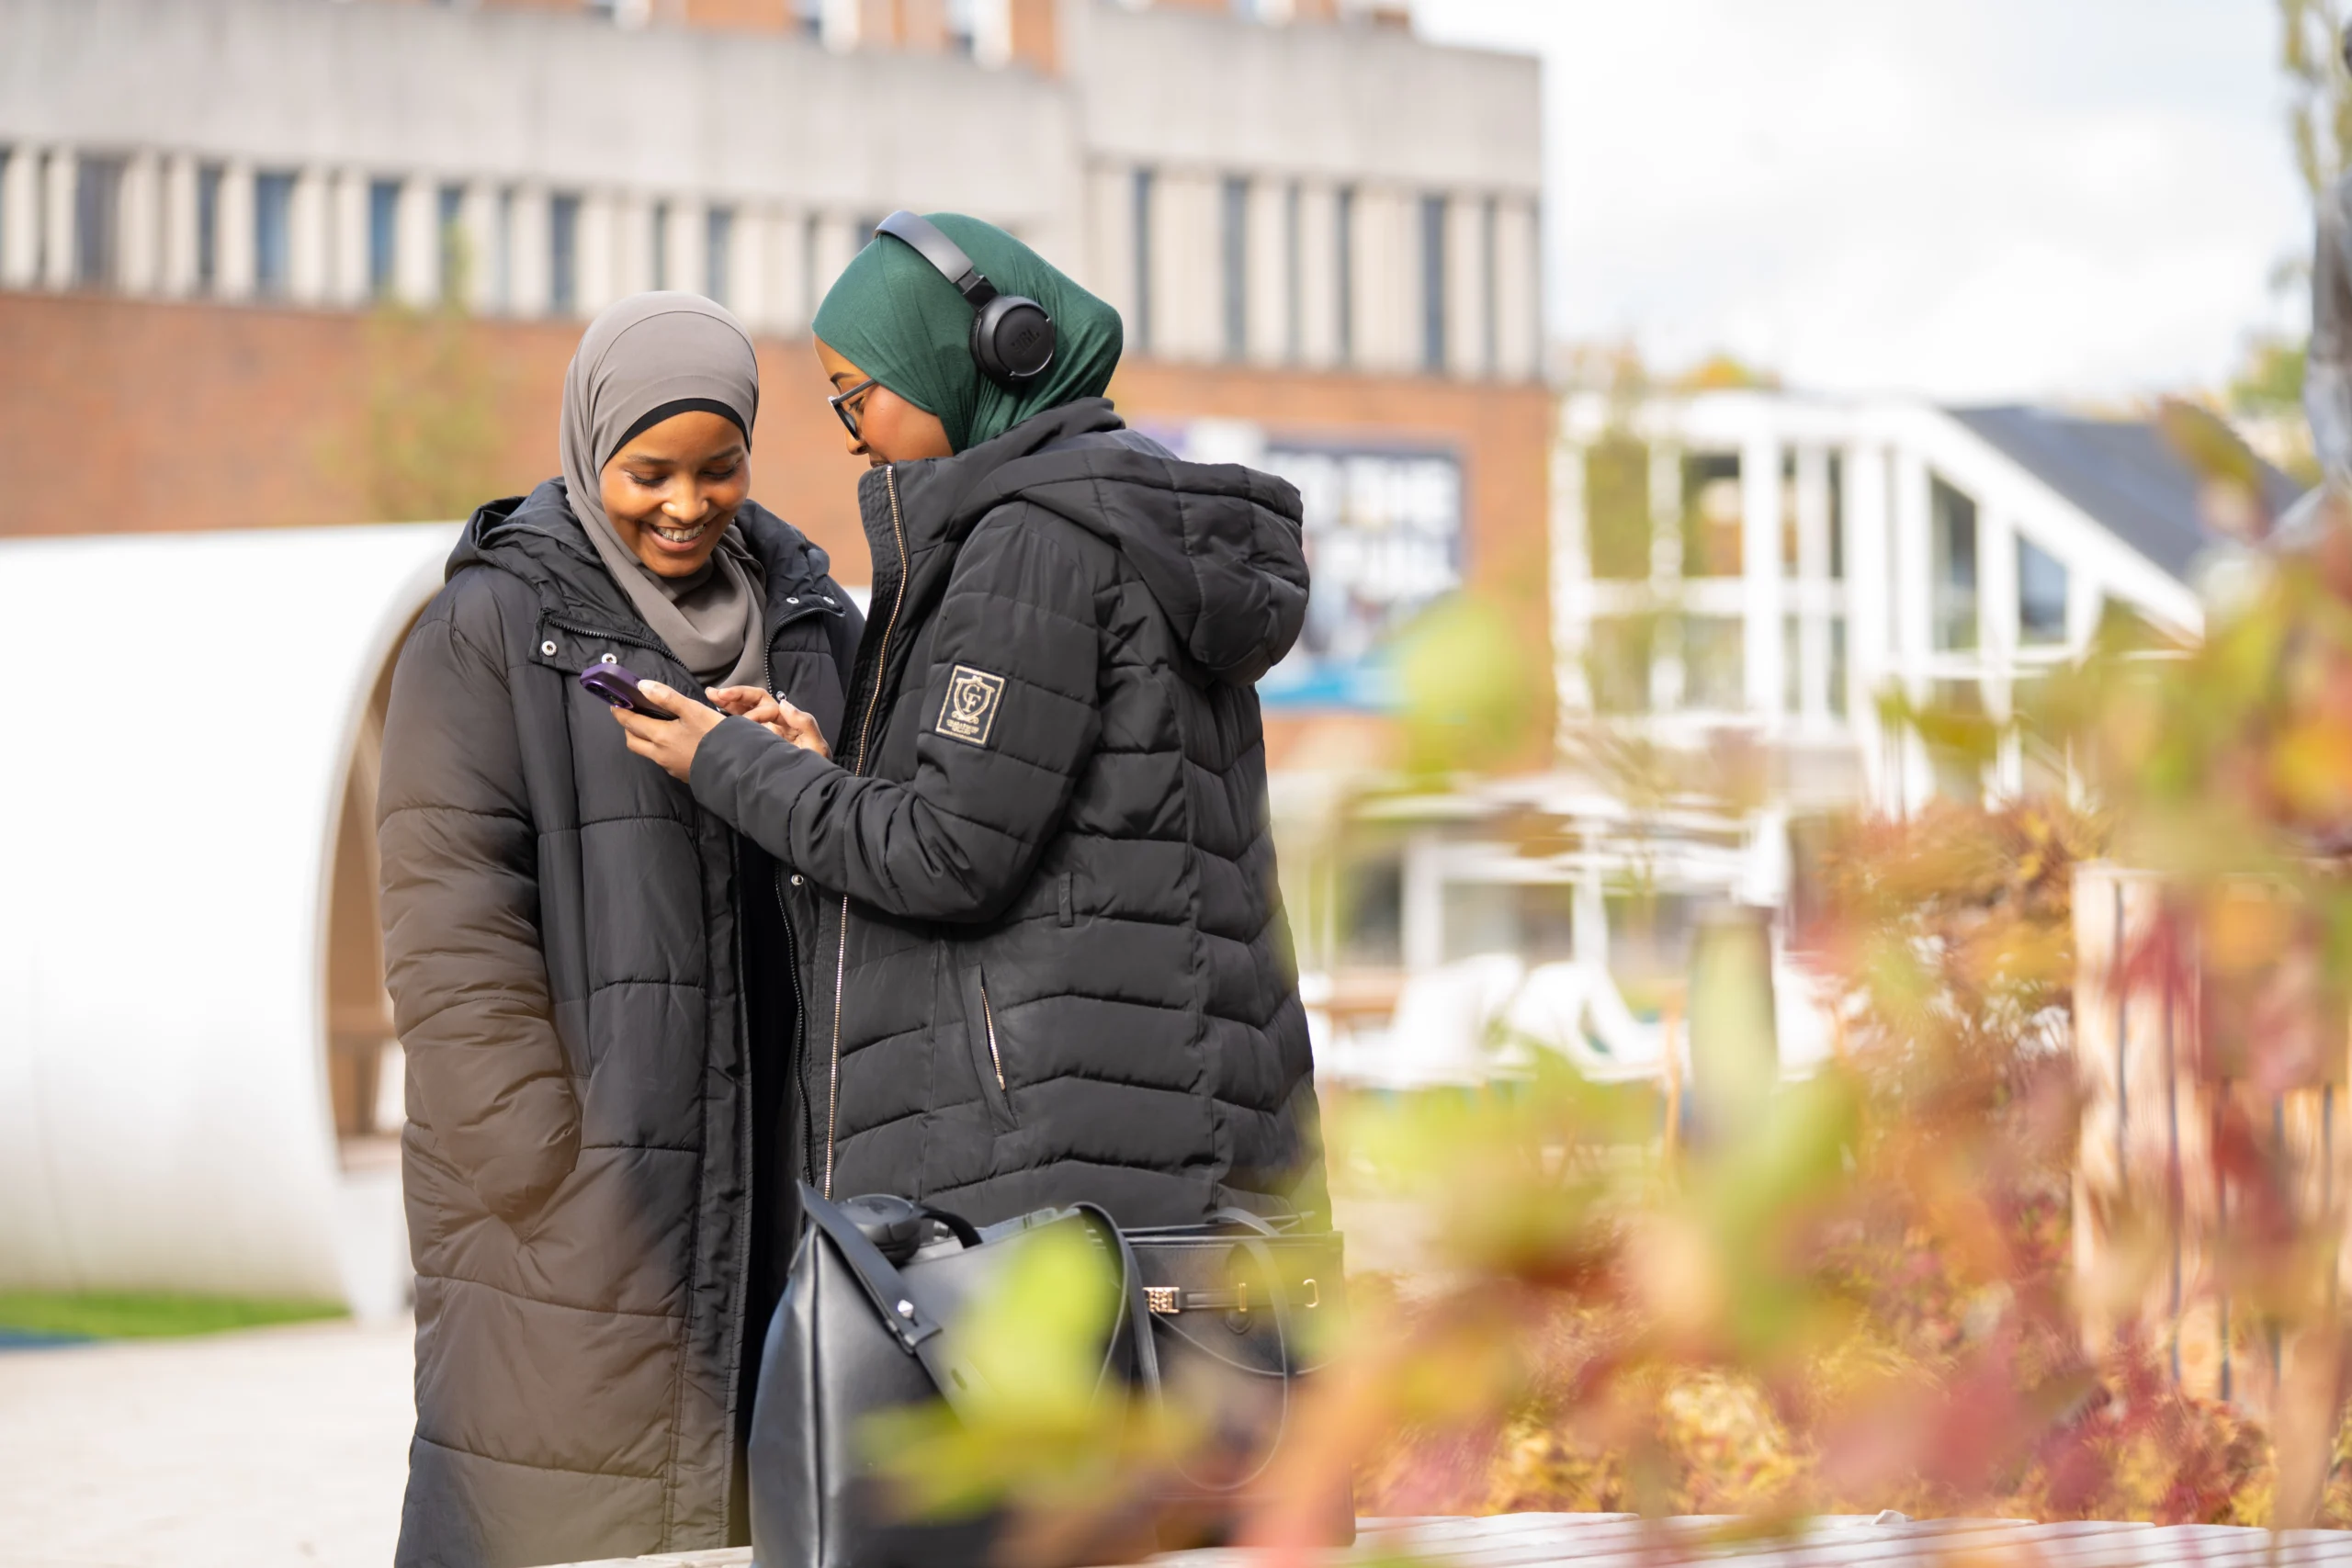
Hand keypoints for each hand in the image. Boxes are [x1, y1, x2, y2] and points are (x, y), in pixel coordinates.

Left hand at [611, 680, 727, 782]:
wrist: (733, 767)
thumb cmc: (713, 735)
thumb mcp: (692, 710)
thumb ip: (666, 697)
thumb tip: (642, 686)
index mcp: (660, 736)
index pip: (631, 723)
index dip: (620, 712)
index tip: (615, 705)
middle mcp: (659, 754)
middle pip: (633, 741)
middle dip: (628, 729)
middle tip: (632, 717)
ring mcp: (670, 766)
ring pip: (648, 752)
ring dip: (644, 740)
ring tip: (653, 728)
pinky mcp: (681, 774)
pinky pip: (663, 760)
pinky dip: (660, 750)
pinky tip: (674, 744)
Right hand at [705, 685, 831, 759]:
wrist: (802, 791)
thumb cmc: (811, 770)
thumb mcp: (815, 747)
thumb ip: (805, 723)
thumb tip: (784, 704)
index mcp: (788, 722)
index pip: (768, 706)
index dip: (754, 708)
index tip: (744, 720)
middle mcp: (775, 723)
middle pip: (755, 701)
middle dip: (737, 694)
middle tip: (717, 694)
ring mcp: (763, 731)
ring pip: (746, 708)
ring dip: (730, 700)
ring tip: (712, 694)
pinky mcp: (753, 741)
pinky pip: (740, 722)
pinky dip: (728, 713)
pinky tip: (715, 707)